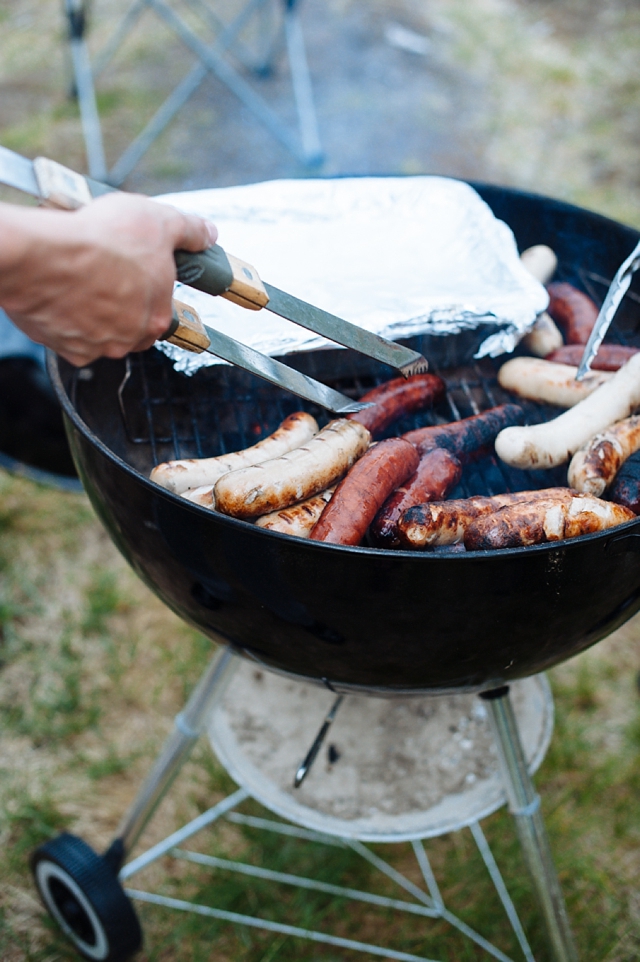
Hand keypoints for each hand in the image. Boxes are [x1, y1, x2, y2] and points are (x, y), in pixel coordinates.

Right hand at [0, 193, 217, 365]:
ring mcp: (98, 346)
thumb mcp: (158, 220)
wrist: (47, 256)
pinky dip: (66, 320)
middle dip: (123, 304)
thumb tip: (208, 234)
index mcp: (158, 315)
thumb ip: (188, 231)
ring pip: (101, 333)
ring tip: (81, 279)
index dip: (148, 288)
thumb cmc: (102, 240)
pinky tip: (61, 295)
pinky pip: (70, 338)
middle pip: (132, 325)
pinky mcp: (66, 347)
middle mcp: (131, 338)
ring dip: (95, 313)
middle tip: (107, 274)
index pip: (162, 309)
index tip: (135, 273)